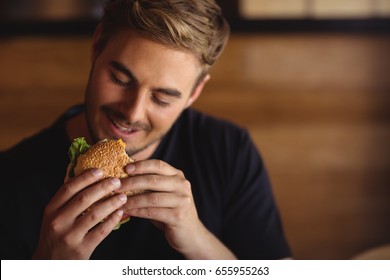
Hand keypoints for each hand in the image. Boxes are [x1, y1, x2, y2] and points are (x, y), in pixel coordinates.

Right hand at [33, 169, 126, 258]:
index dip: (85, 177)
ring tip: (123, 196)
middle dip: (103, 187)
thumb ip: (67, 200)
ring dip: (111, 203)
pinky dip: (112, 220)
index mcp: (51, 210)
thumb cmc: (56, 235)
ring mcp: (69, 236)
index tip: (100, 170)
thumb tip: (90, 178)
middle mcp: (58, 222)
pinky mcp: (81, 249)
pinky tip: (120, 213)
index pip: (68, 188)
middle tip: (117, 181)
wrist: (50, 264)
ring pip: (94, 214)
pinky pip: (101, 231)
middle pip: (83, 198)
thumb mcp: (55, 216)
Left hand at [119, 160, 235, 258]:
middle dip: (132, 182)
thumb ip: (149, 185)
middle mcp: (182, 185)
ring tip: (118, 201)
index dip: (141, 165)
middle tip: (116, 186)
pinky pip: (152, 212)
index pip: (158, 165)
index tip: (125, 168)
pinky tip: (127, 212)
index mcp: (177, 176)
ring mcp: (182, 200)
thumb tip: (125, 176)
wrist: (190, 234)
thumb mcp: (163, 194)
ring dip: (132, 200)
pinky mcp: (178, 216)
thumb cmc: (171, 212)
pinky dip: (137, 211)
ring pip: (151, 197)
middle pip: (153, 180)